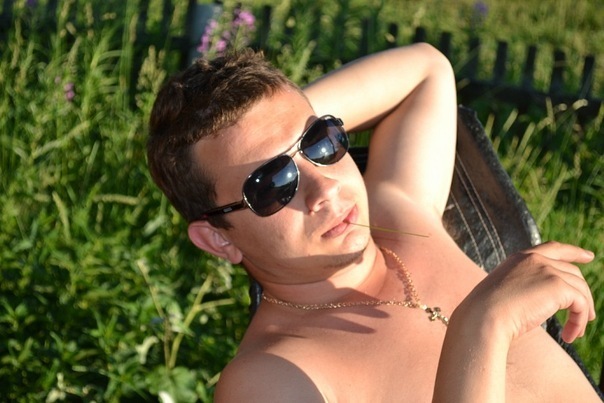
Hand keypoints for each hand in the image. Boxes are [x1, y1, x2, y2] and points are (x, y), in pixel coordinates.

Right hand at [458, 241, 595, 343]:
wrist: (484, 317)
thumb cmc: (486, 313)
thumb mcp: (505, 293)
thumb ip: (524, 288)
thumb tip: (541, 303)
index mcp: (520, 258)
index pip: (553, 248)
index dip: (573, 252)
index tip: (589, 256)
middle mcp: (535, 259)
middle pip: (572, 272)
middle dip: (584, 294)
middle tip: (587, 316)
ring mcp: (547, 270)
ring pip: (580, 289)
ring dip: (582, 313)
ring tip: (575, 333)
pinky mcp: (558, 285)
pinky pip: (581, 304)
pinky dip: (579, 322)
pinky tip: (570, 336)